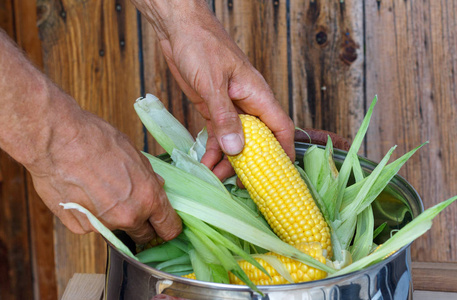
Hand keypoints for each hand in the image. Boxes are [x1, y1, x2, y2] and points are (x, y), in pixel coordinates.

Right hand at [27, 109, 181, 243]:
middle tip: (134, 208)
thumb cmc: (97, 140)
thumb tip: (157, 186)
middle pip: (144, 235)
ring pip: (116, 229)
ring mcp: (102, 224)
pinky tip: (83, 193)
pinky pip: (92, 225)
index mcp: (148, 198)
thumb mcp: (134, 154)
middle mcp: (128, 216)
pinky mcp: (79, 226)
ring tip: (101, 191)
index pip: (168, 228)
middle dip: (143, 225)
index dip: (168, 228)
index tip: (165, 226)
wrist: (58, 140)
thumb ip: (148, 177)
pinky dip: (90, 215)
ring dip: (114, 217)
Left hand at [133, 0, 294, 179]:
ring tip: (215, 177)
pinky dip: (212, 149)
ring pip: (235, 140)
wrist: (178, 28)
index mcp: (256, 94)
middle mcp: (246, 103)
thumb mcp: (212, 82)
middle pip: (256, 140)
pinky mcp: (212, 107)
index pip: (280, 127)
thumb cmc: (200, 45)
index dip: (283, 151)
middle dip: (249, 163)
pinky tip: (205, 162)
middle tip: (239, 184)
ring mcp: (229, 106)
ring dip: (227, 159)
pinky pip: (217, 133)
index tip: (281, 175)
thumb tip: (236, 148)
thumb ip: (224, 116)